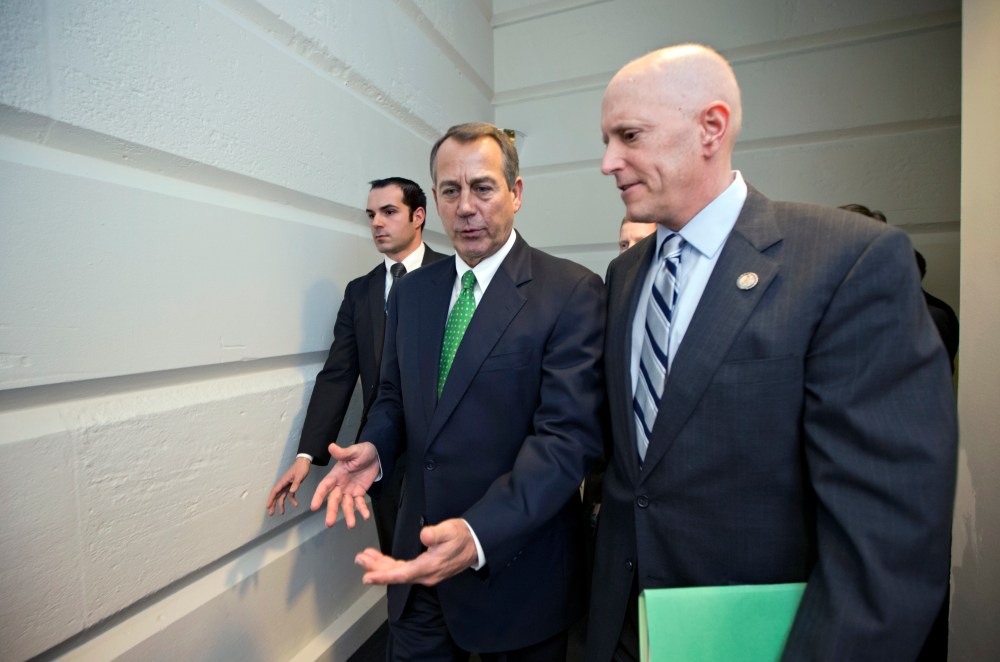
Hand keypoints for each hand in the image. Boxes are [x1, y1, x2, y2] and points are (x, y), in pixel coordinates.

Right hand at [266, 457, 310, 515]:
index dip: (270, 499)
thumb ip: (296, 484)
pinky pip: (290, 494)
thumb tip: (291, 492)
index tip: (267, 506)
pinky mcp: (291, 485)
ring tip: (282, 513)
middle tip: (271, 513)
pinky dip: (292, 500)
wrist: (304, 462)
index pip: (274, 492)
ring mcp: (287, 485)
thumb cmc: (301, 468)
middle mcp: (283, 484)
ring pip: (282, 496)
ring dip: (281, 504)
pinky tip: (296, 505)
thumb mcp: (299, 476)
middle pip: (276, 496)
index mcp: (283, 481)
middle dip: (273, 504)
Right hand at [310, 442, 379, 527]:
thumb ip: (342, 452)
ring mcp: (349, 490)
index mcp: (335, 475)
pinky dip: (362, 510)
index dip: (318, 496)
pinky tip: (366, 516)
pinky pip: (359, 503)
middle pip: (334, 500)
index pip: (324, 487)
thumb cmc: (361, 452)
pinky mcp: (359, 493)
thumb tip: (331, 446)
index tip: (313, 507)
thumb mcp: (353, 451)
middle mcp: (340, 485)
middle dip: (331, 511)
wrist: (375, 455)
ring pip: (346, 505)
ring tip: (351, 525)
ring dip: (349, 515)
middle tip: (329, 523)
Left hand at [354, 518, 478, 585]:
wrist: (476, 544)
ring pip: (399, 572)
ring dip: (381, 566)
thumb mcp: (450, 531)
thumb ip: (437, 534)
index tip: (367, 576)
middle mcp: (426, 575)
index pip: (401, 574)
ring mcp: (426, 574)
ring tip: (366, 557)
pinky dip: (391, 565)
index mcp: (429, 567)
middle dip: (376, 568)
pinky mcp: (427, 570)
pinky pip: (404, 570)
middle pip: (396, 574)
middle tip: (359, 559)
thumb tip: (425, 535)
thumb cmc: (462, 536)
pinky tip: (383, 560)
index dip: (383, 575)